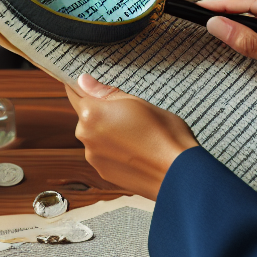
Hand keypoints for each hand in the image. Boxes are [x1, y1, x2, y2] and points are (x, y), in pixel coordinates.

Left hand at [67, 74, 197, 200]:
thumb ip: (106, 92)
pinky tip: (135, 150)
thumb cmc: (165, 135)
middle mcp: (86, 136)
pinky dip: (114, 150)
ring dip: (108, 132)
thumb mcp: (138, 102)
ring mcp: (93, 157)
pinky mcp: (103, 173)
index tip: (86, 84)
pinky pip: (103, 154)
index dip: (82, 87)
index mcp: (91, 113)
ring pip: (95, 136)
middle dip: (101, 112)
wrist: (181, 174)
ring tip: (137, 135)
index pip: (75, 92)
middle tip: (129, 113)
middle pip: (86, 116)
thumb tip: (84, 81)